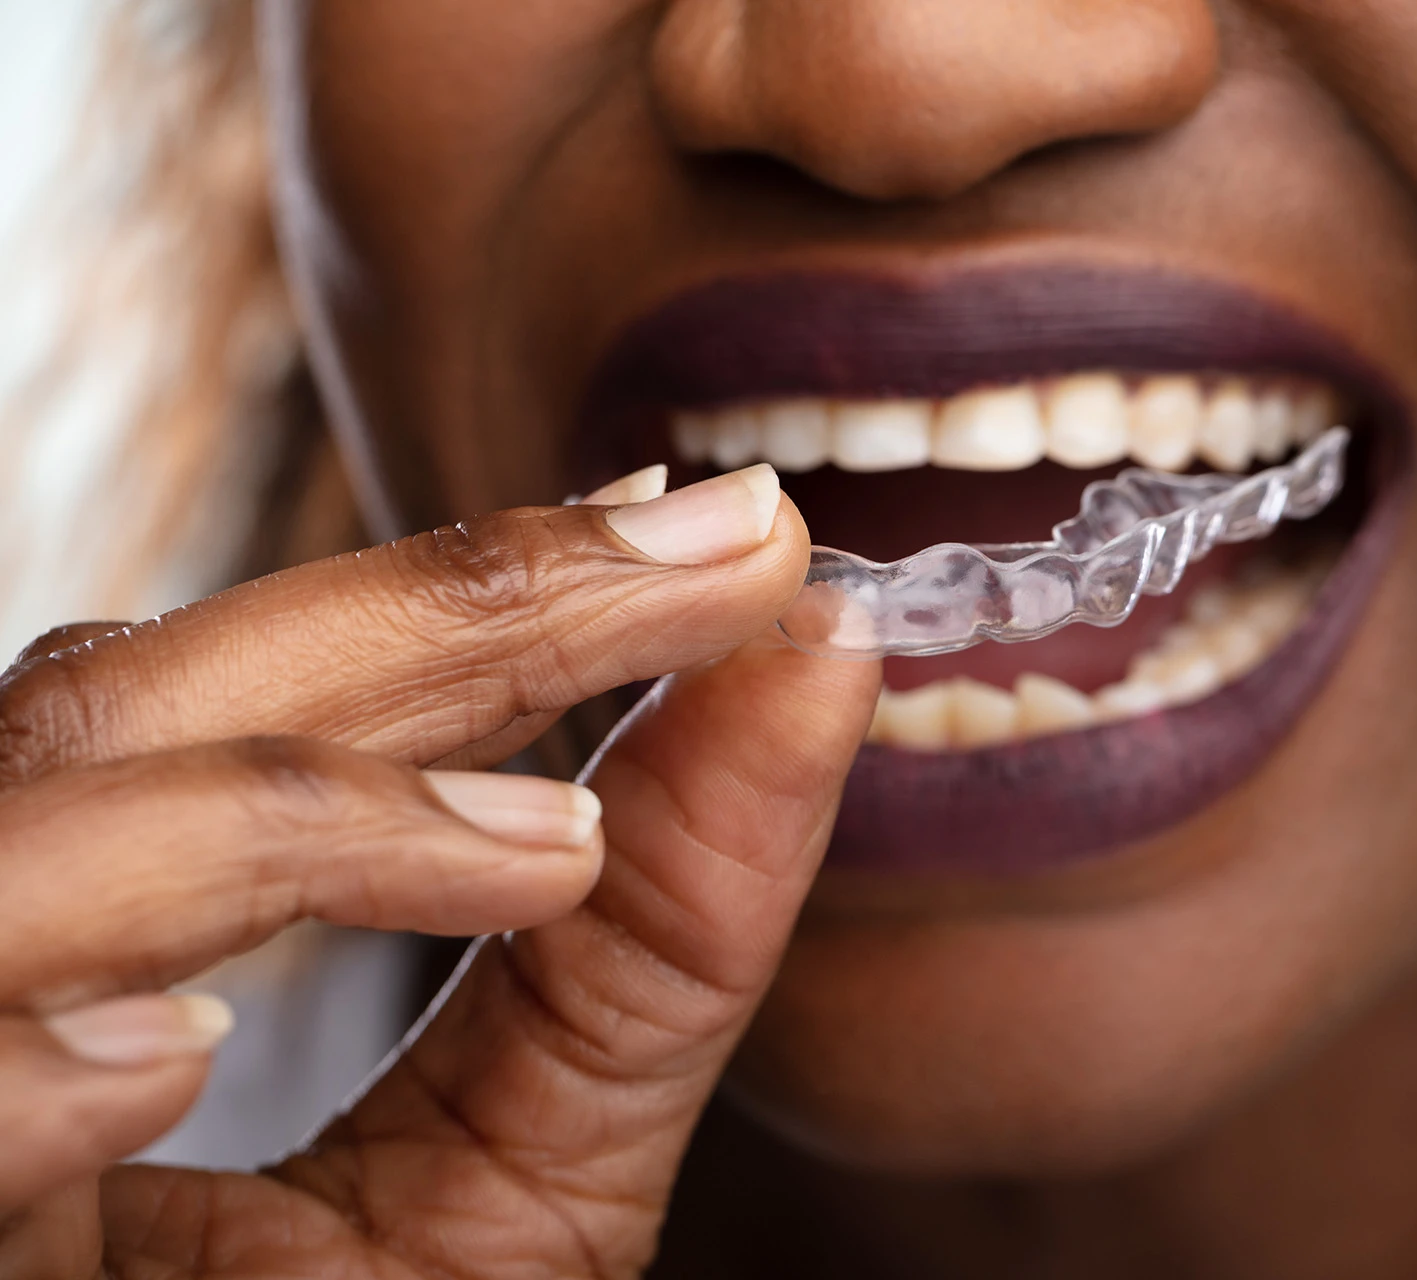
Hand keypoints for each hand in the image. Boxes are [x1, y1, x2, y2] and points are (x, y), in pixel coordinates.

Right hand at [0, 465, 879, 1277]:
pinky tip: (157, 1054)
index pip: (261, 693)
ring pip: (21, 842)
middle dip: (455, 617)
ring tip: (542, 847)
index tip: (738, 531)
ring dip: (281, 826)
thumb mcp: (515, 1171)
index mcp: (112, 930)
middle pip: (142, 695)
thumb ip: (653, 938)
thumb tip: (819, 662)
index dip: (492, 585)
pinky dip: (14, 1068)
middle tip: (729, 556)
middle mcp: (5, 961)